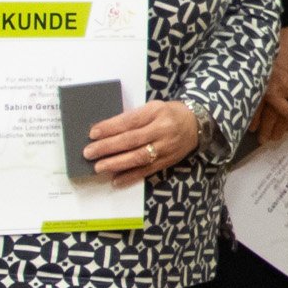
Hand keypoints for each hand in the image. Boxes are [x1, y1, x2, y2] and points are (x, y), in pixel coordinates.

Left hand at [84, 99, 204, 182]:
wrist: (198, 124)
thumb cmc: (169, 114)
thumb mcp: (153, 108)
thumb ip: (133, 118)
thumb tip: (105, 132)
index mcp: (156, 112)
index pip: (129, 121)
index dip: (110, 128)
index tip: (92, 133)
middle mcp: (162, 130)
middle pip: (132, 140)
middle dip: (108, 147)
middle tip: (89, 153)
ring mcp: (166, 148)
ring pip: (139, 157)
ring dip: (117, 164)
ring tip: (99, 167)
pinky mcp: (168, 161)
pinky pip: (147, 171)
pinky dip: (131, 176)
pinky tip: (116, 180)